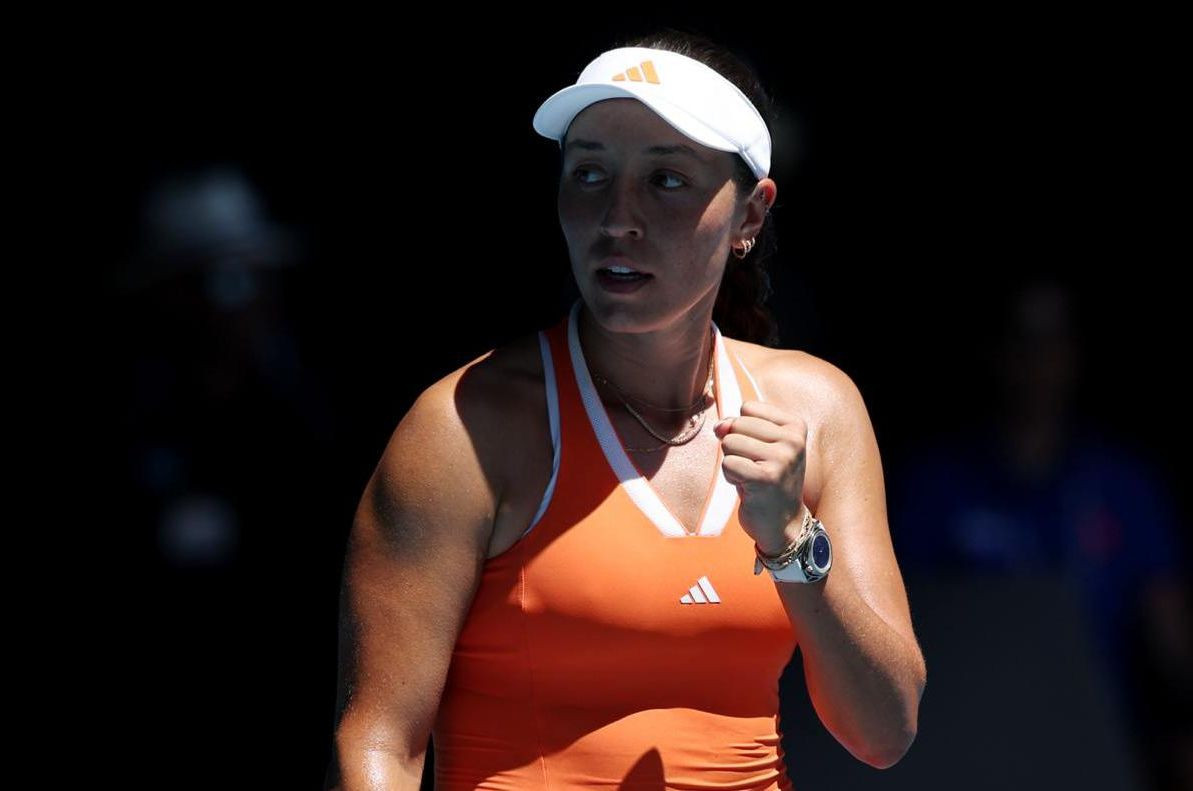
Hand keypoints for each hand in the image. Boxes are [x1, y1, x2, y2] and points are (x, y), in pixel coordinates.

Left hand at [713, 400, 808, 554]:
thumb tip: (719, 426)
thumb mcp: (759, 445)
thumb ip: (738, 426)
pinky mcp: (766, 477)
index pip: (747, 408)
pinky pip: (728, 463)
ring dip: (733, 462)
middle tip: (755, 467)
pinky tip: (748, 487)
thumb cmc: (768, 479)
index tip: (761, 451)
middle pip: (737, 424)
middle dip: (736, 447)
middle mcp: (793, 439)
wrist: (783, 522)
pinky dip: (730, 476)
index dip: (743, 430)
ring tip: (751, 477)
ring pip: (729, 442)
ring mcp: (782, 458)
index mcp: (795, 425)